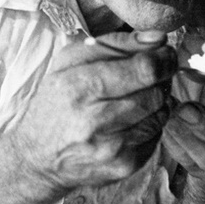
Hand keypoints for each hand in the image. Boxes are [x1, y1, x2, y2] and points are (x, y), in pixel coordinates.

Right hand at [10, 30, 176, 190]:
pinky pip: (156, 136)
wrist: (39, 158)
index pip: (143, 69)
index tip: (165, 52)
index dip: (162, 58)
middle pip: (156, 92)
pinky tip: (131, 120)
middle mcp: (95, 121)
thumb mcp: (70, 62)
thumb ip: (115, 44)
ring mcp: (112, 148)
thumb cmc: (57, 102)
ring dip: (158, 100)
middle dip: (163, 77)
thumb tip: (158, 37)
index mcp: (78, 87)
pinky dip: (151, 123)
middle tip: (159, 70)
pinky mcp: (124, 166)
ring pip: (161, 114)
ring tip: (139, 95)